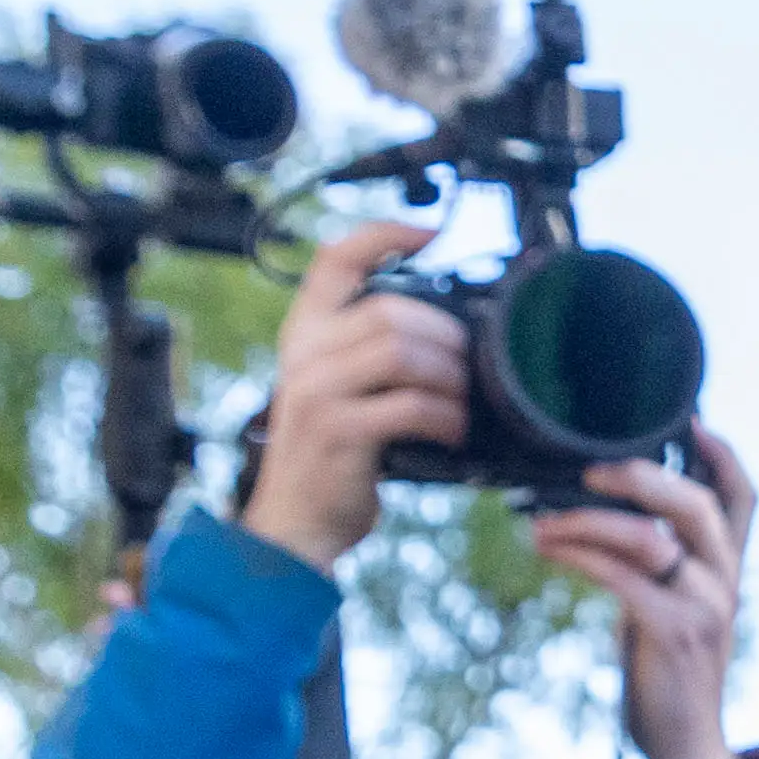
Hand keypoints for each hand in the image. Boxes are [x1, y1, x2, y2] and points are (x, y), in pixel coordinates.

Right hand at [247, 220, 455, 572]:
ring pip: (404, 351)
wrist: (293, 527)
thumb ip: (367, 358)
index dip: (386, 233)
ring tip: (460, 404)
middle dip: (445, 334)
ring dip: (449, 377)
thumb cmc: (328, 462)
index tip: (432, 231)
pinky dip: (445, 416)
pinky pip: (411, 404)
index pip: (336, 259)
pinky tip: (452, 432)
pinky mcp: (340, 430)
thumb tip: (444, 336)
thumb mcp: (336, 394)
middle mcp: (304, 356)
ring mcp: (318, 391)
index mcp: (304, 336)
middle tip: (465, 366)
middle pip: (390, 309)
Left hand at [520, 423, 758, 758]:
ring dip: (586, 520)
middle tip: (586, 465)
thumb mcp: (668, 609)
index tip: (691, 418)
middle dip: (640, 474)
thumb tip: (599, 515)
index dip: (723, 454)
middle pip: (699, 502)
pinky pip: (624, 577)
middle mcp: (726, 582)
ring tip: (539, 517)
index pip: (745, 498)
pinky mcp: (676, 635)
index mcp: (727, 572)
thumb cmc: (667, 678)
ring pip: (653, 537)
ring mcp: (707, 608)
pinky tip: (547, 548)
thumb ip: (655, 566)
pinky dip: (580, 556)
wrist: (686, 750)